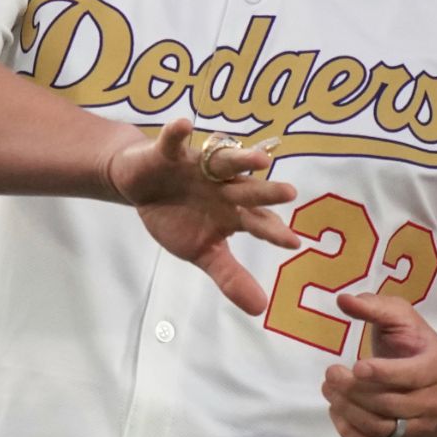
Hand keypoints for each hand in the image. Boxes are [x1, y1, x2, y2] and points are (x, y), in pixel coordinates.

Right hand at [106, 118, 300, 314]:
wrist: (141, 186)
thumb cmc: (178, 218)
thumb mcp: (202, 251)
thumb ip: (231, 276)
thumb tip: (261, 309)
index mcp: (233, 212)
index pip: (258, 223)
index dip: (274, 232)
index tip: (294, 243)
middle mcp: (223, 186)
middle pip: (249, 189)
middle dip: (267, 191)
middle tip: (290, 194)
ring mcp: (199, 167)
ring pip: (224, 161)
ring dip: (241, 158)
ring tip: (260, 159)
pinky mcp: (171, 152)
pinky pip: (174, 140)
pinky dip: (177, 133)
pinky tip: (184, 126)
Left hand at [322, 294, 436, 436]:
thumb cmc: (414, 343)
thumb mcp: (400, 317)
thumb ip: (374, 306)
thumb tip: (343, 300)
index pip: (412, 376)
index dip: (383, 373)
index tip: (355, 365)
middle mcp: (434, 401)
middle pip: (391, 405)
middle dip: (355, 391)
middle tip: (330, 374)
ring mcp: (421, 426)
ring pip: (382, 429)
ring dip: (349, 411)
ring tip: (329, 391)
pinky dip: (351, 436)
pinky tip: (337, 413)